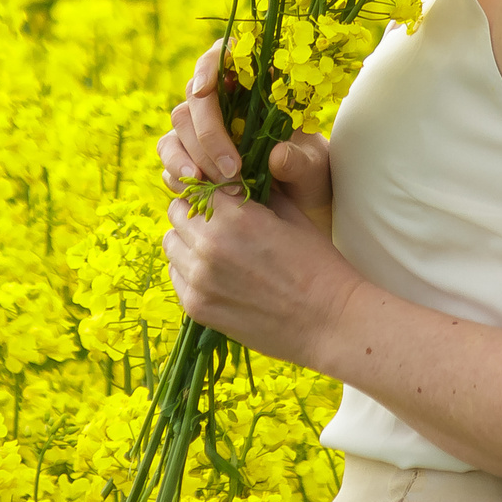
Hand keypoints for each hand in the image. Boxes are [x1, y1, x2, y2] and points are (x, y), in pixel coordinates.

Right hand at [156, 40, 335, 236]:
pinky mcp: (189, 152)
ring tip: (217, 185)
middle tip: (232, 170)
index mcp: (258, 86)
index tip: (205, 90)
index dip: (209, 65)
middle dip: (209, 132)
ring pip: (180, 122)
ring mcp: (203, 125)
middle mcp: (226, 100)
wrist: (298, 207)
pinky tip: (197, 186)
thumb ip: (300, 161)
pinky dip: (177, 168)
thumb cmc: (309, 176)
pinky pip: (170, 152)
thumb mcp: (314, 169)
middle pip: (196, 95)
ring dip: (194, 153)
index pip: (225, 55)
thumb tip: (278, 155)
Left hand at [162, 172, 358, 368]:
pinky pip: (176, 276)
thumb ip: (255, 193)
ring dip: (188, 242)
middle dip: (194, 213)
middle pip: (177, 213)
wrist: (329, 321)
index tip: (221, 198)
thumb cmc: (317, 264)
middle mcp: (209, 246)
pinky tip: (215, 274)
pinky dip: (188, 271)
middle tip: (218, 223)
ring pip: (171, 244)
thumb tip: (230, 180)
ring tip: (216, 250)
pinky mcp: (198, 307)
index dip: (209, 190)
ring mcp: (200, 280)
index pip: (196, 187)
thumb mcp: (291, 214)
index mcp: (235, 217)